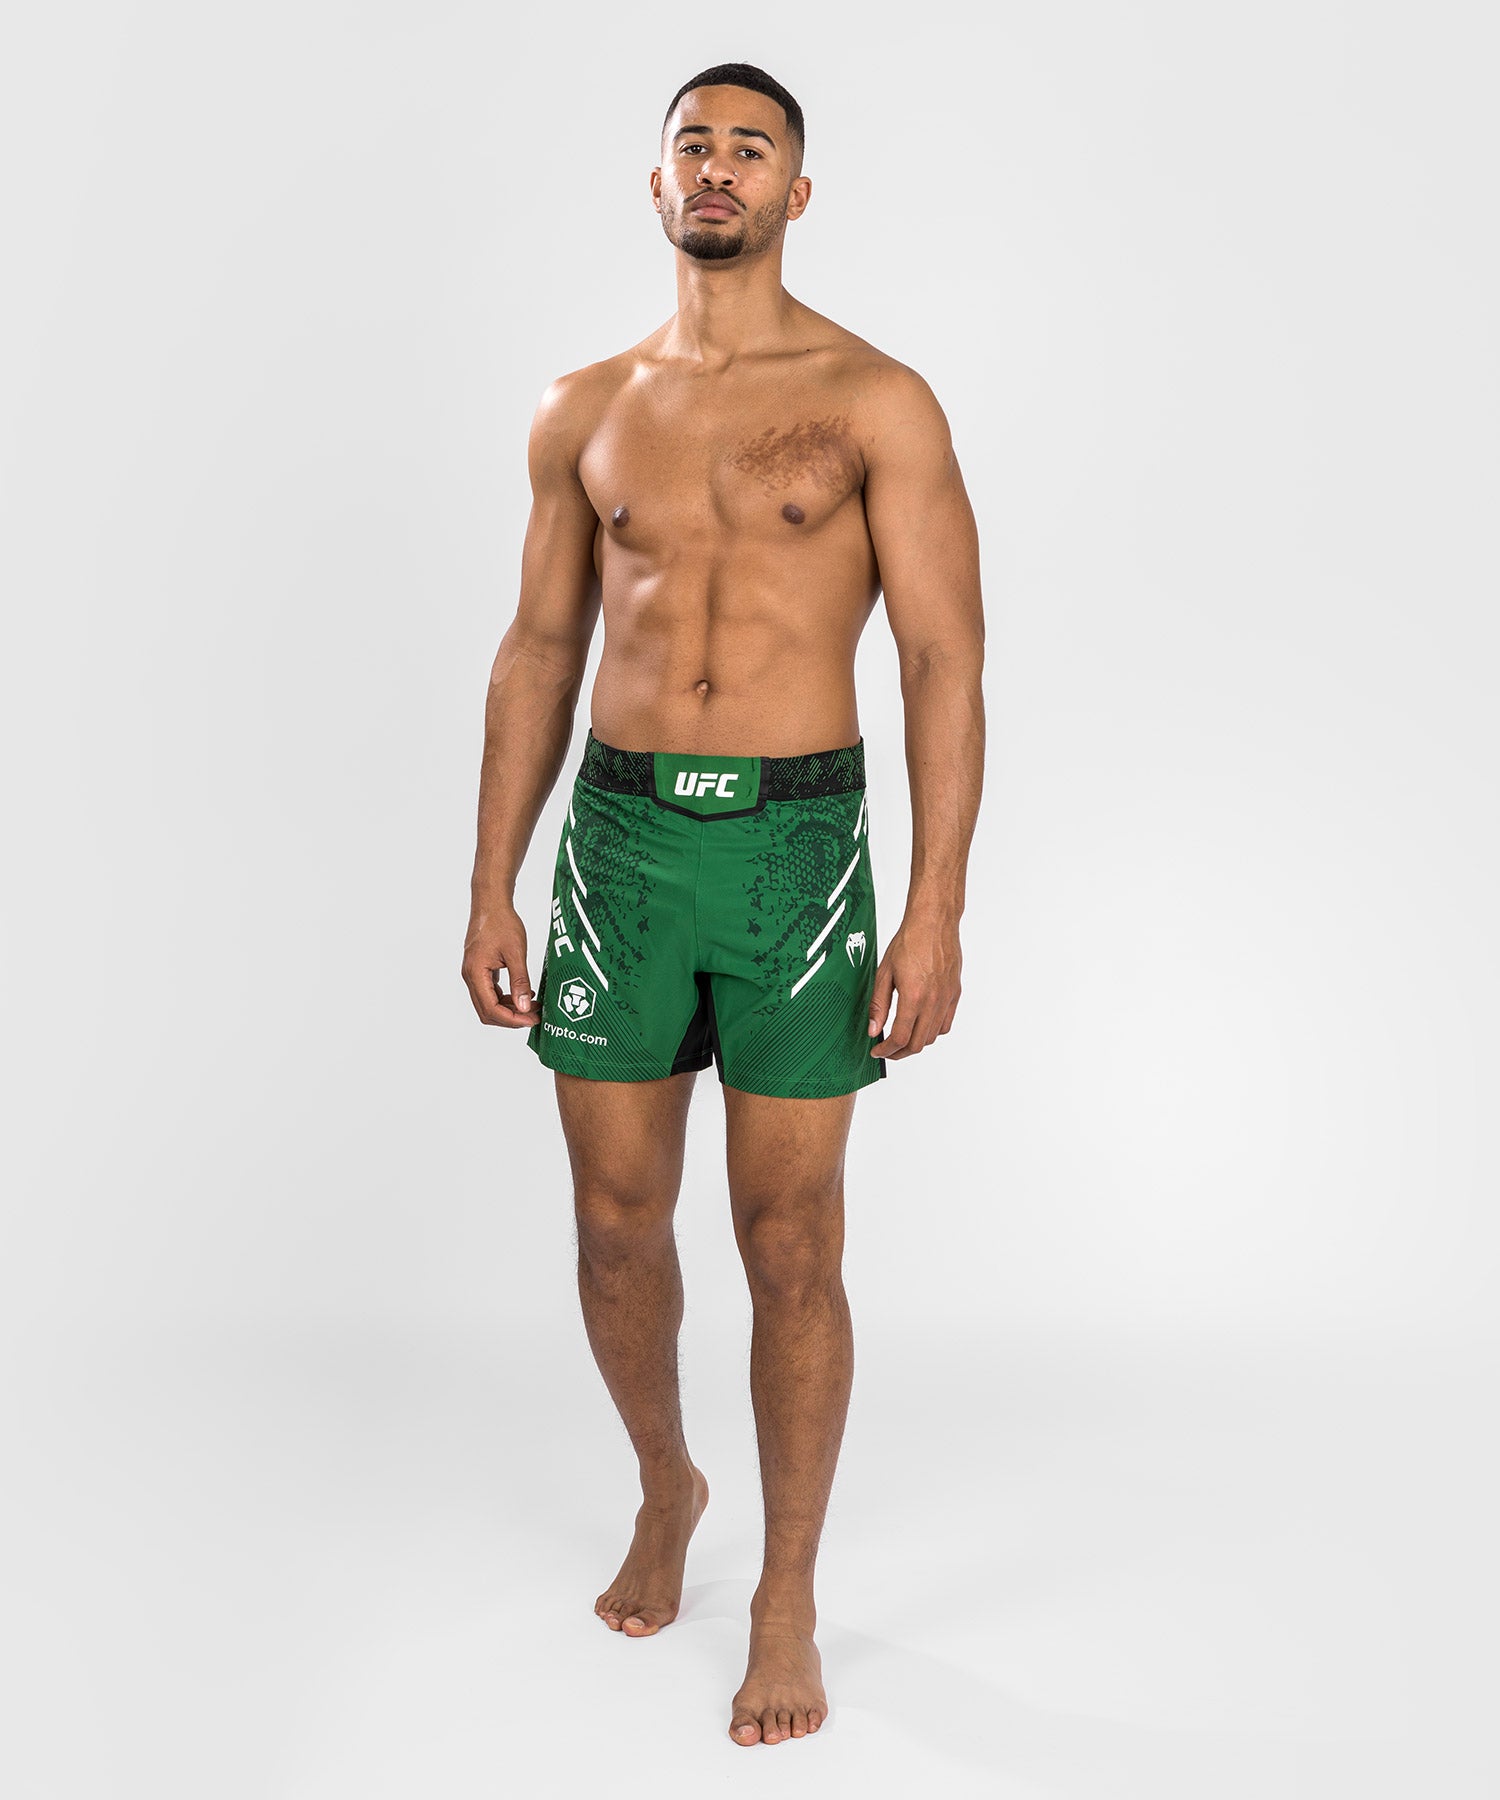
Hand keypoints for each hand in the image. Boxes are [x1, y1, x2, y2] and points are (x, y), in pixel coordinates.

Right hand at [462, 902, 534, 1026]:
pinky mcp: (480, 969)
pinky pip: (490, 991)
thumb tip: (523, 1007)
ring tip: (532, 1006)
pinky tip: (523, 993)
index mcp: (475, 973)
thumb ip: (520, 981)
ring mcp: (473, 973)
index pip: (491, 1009)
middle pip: (487, 1011)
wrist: (491, 903)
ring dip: (509, 1008)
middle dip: (511, 1018)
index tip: (532, 1020)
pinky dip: (506, 997)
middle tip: (534, 1016)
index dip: (512, 1019)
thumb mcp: (516, 953)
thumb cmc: (502, 922)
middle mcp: (470, 976)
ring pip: (489, 1003)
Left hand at [867, 914, 961, 1059]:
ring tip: (902, 1038)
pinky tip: (921, 1025)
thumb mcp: (884, 972)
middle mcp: (933, 1001)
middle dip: (899, 1053)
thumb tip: (874, 1029)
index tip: (877, 1051)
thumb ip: (879, 1004)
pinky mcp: (954, 994)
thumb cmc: (909, 941)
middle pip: (918, 1044)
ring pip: (933, 1036)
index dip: (886, 1050)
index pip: (900, 1038)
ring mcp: (947, 998)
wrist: (934, 923)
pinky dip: (933, 1031)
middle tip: (887, 1050)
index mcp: (913, 996)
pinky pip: (946, 1024)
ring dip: (916, 1043)